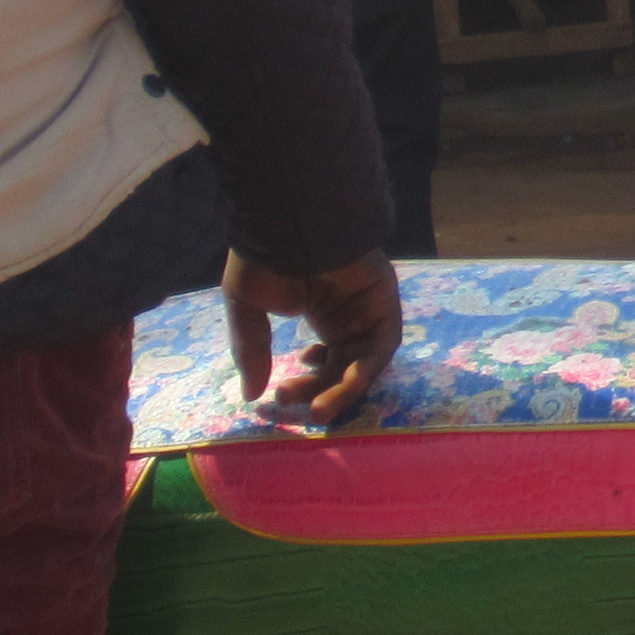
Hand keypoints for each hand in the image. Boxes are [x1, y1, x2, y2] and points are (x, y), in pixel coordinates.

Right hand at [225, 250, 404, 428]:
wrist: (289, 225)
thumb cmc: (265, 260)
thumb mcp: (248, 308)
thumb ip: (252, 350)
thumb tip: (251, 395)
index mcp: (323, 312)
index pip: (325, 360)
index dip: (307, 383)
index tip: (280, 394)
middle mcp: (350, 314)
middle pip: (344, 365)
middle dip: (321, 390)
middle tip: (293, 402)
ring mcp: (370, 308)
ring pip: (365, 361)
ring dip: (345, 389)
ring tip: (319, 409)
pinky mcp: (385, 301)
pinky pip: (383, 345)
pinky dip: (366, 370)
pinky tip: (341, 386)